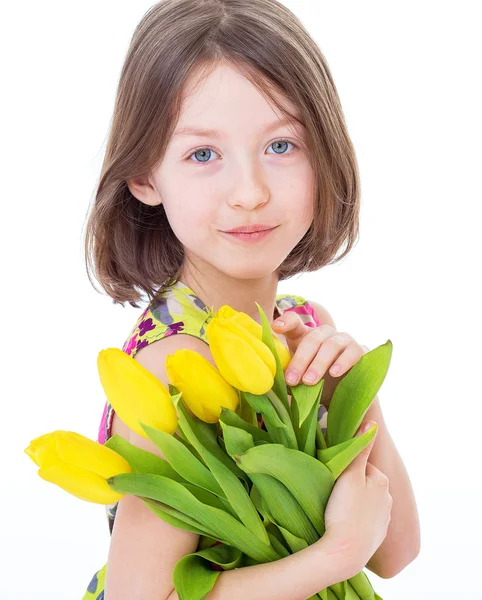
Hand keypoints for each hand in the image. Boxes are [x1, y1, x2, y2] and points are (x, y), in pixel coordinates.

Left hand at [272, 313, 368, 401]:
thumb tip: (270, 383)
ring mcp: (344, 340)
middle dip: (301, 360)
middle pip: (312, 339)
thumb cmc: (316, 381)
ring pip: (331, 345)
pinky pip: (353, 352)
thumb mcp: (300, 378)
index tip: (276, 327)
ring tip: (310, 381)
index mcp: (306, 336)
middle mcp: (325, 334)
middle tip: (292, 380)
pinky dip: (343, 362)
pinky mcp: (361, 350)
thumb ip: (288, 376)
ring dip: (319, 363)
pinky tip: (334, 373)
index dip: (286, 322)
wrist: (345, 393)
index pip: (295, 323)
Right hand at [321, 420, 392, 578]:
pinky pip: (364, 519)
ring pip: (364, 501)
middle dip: (350, 486)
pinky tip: (344, 523)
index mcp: (381, 480)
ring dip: (353, 503)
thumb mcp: (349, 475)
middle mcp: (387, 498)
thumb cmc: (344, 510)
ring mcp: (384, 518)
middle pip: (363, 483)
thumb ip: (359, 449)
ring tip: (336, 510)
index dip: (345, 469)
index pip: (361, 465)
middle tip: (333, 495)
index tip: (333, 479)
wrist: (345, 552)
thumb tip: (371, 422)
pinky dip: (355, 519)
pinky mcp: (378, 535)